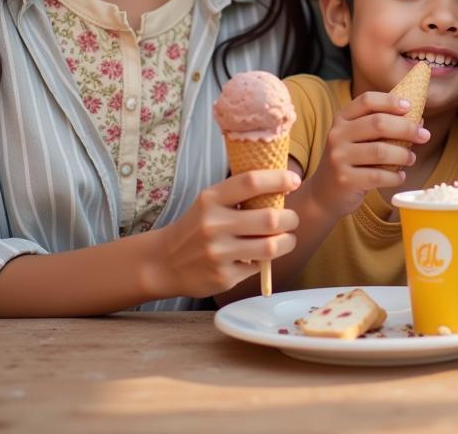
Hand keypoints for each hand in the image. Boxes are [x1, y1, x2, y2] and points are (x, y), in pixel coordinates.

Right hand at [151, 169, 300, 299]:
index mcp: (211, 199)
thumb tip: (283, 184)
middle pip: (270, 218)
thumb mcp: (210, 202)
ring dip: (288, 241)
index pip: (251, 182)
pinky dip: (265, 260)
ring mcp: (218, 254)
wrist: (164, 262)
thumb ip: (240, 194)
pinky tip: (260, 255)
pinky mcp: (223, 277)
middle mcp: (213, 225)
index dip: (278, 179)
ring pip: (271, 247)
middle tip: (293, 219)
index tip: (294, 181)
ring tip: (288, 238)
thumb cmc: (196, 225)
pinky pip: (258, 267)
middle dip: (291, 218)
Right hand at [304, 90, 430, 216]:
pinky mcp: (344, 180)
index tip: (410, 106)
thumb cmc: (351, 160)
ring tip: (411, 158)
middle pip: (378, 123)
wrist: (324, 192)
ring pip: (380, 151)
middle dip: (406, 128)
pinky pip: (378, 176)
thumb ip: (382, 127)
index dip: (390, 101)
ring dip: (403, 154)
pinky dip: (395, 176)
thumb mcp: (358, 138)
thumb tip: (419, 121)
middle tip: (424, 136)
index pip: (367, 100)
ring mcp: (339, 157)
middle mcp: (337, 134)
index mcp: (342, 118)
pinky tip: (401, 176)